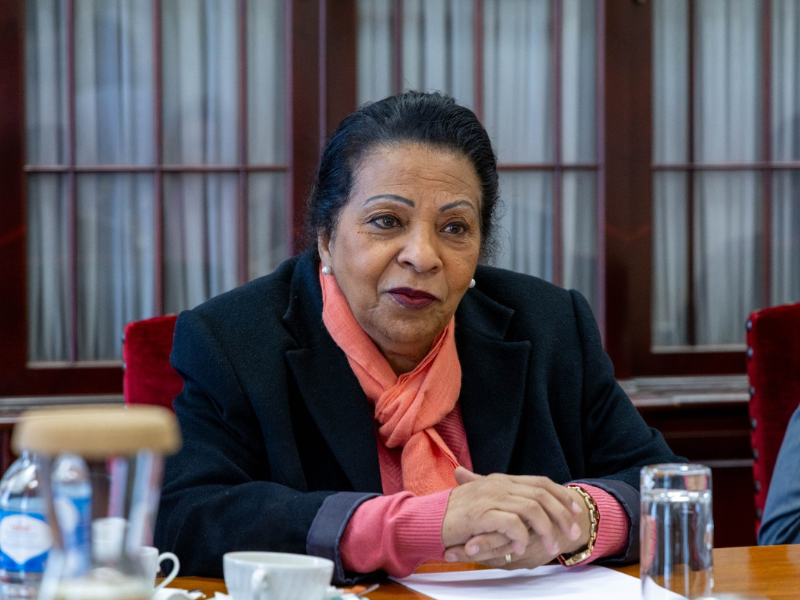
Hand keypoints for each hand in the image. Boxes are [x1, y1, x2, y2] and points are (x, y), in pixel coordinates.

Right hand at [441, 468, 586, 563]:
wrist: (426, 518)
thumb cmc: (454, 515)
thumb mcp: (482, 502)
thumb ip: (502, 500)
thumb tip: (527, 508)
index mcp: (500, 480)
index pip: (540, 482)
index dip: (561, 495)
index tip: (575, 511)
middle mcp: (497, 485)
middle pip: (541, 495)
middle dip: (562, 515)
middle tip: (573, 533)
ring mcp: (489, 498)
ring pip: (531, 509)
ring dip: (546, 529)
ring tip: (551, 547)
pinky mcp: (480, 514)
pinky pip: (511, 523)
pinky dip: (520, 536)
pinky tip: (521, 548)